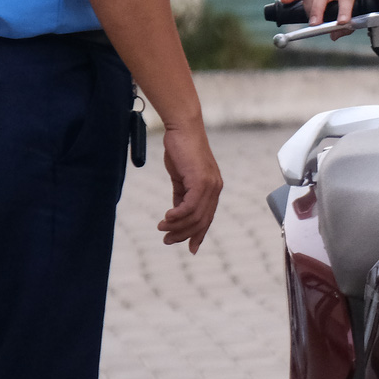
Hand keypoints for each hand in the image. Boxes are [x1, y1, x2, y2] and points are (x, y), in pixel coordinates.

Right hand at [157, 120, 222, 252]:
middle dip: (184, 234)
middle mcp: (215, 188)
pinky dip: (177, 215)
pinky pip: (190, 206)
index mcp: (213, 188)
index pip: (208, 218)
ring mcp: (210, 184)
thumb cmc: (181, 150)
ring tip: (162, 228)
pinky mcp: (200, 180)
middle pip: (202, 221)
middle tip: (167, 239)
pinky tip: (166, 218)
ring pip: (195, 216)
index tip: (189, 248)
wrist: (183, 129)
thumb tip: (177, 214)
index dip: (199, 235)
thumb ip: (182, 196)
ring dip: (177, 226)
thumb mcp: (182, 178)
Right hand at [282, 0, 366, 38]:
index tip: (342, 22)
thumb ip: (348, 26)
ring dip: (309, 11)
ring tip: (314, 22)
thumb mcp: (359, 11)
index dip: (344, 11)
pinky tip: (284, 1)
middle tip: (315, 25)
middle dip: (318, 11)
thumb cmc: (355, 0)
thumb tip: (333, 36)